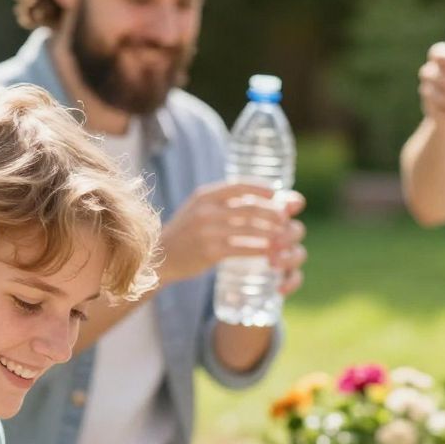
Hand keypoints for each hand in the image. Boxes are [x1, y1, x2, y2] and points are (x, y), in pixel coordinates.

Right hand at [159, 183, 305, 291]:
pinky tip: (270, 252)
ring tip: (283, 237)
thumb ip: (222, 204)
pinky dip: (260, 249)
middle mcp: (206, 210)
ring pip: (249, 228)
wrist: (160, 257)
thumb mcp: (198, 210)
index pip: (238, 186)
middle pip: (249, 207)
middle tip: (285, 219)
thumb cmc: (186, 234)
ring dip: (270, 232)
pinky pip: (242, 248)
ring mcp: (208, 231)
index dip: (260, 188)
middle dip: (271, 213)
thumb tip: (255, 199)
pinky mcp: (210, 252)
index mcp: (204, 196)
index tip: (276, 193)